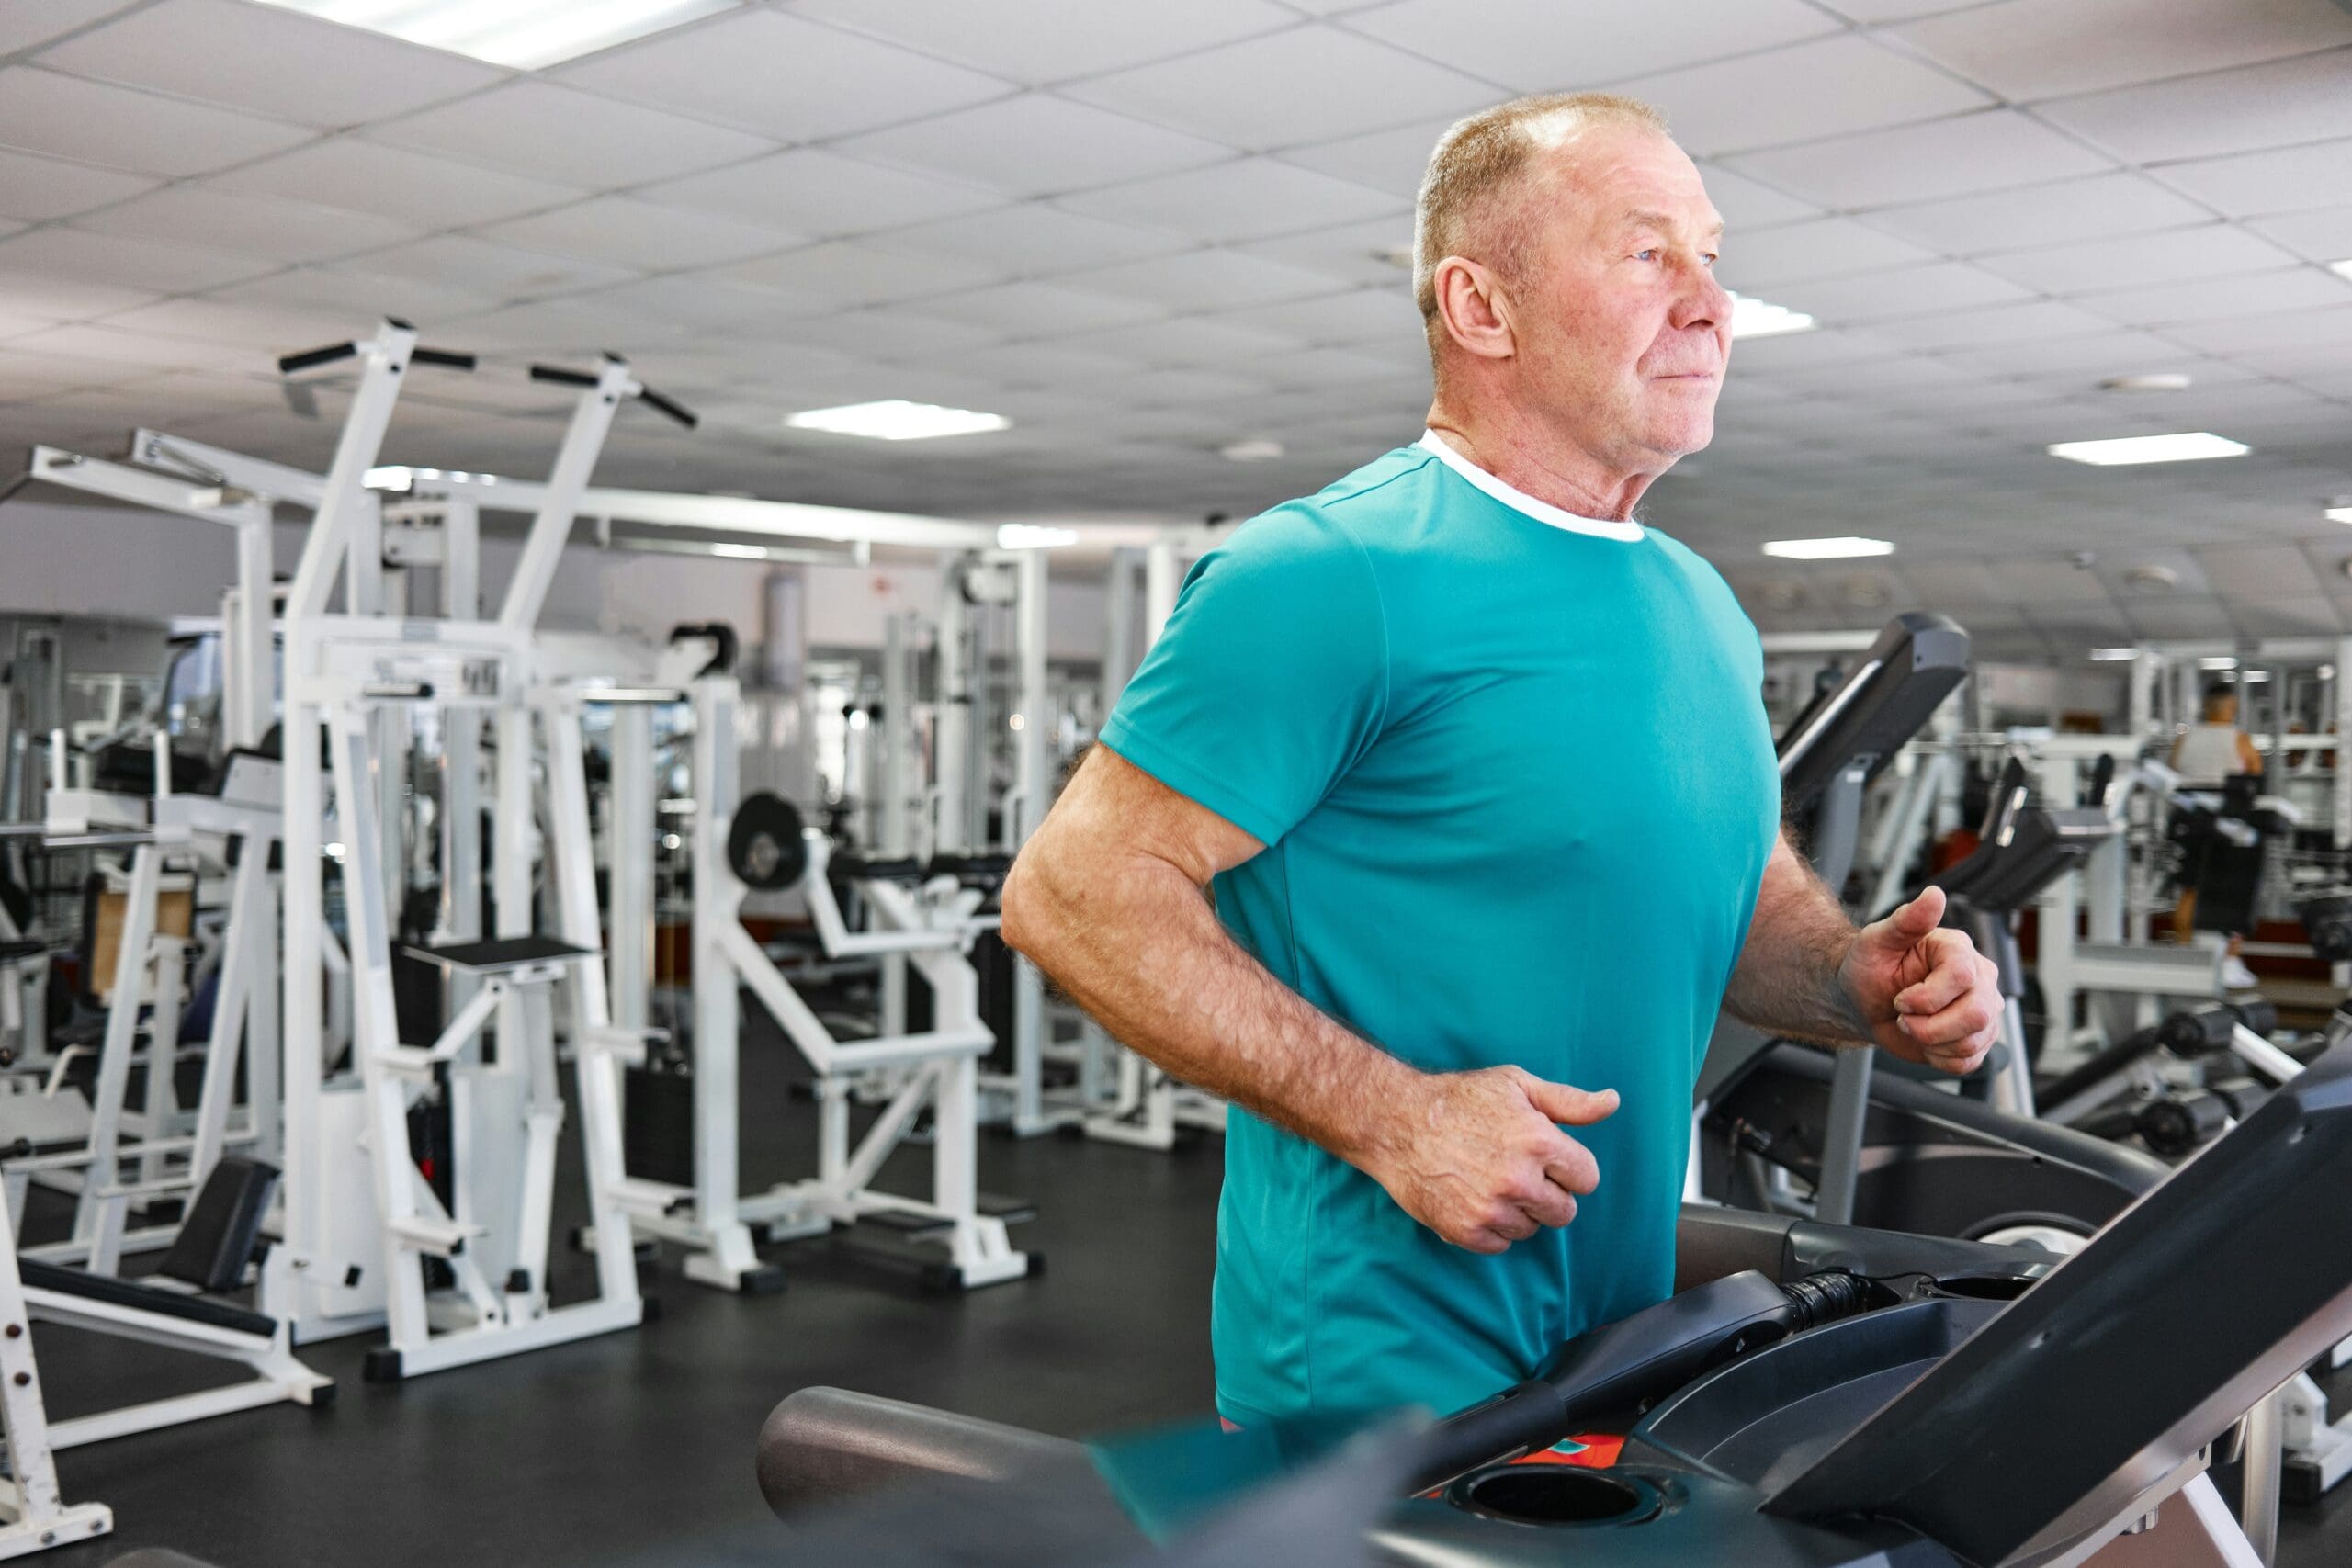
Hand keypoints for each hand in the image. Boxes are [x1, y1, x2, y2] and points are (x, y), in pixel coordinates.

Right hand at [1359, 1066, 1616, 1254]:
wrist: (1395, 1122)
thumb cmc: (1458, 1099)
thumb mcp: (1516, 1085)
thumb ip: (1568, 1101)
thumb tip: (1613, 1102)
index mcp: (1537, 1141)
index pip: (1586, 1178)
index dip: (1568, 1168)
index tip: (1546, 1158)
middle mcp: (1518, 1179)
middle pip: (1565, 1211)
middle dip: (1548, 1193)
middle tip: (1517, 1172)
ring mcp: (1491, 1209)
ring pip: (1533, 1229)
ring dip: (1519, 1211)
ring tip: (1490, 1182)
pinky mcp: (1466, 1231)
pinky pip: (1501, 1245)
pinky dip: (1492, 1228)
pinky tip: (1473, 1199)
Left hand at [1837, 885, 2002, 1074]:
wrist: (1864, 1001)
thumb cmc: (1870, 967)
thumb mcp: (1878, 940)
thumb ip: (1908, 920)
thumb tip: (1934, 894)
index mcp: (1958, 950)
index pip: (1962, 977)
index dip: (1926, 997)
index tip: (1900, 999)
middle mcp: (1981, 978)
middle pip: (1977, 1014)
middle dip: (1929, 1026)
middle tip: (1903, 1016)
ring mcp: (1984, 1010)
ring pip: (1973, 1041)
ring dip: (1930, 1041)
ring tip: (1913, 1025)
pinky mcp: (1980, 1039)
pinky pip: (1969, 1062)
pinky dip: (1939, 1058)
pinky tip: (1925, 1041)